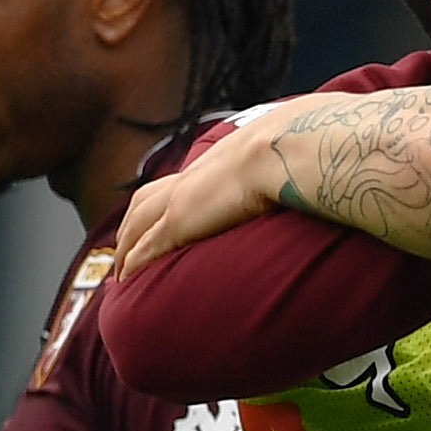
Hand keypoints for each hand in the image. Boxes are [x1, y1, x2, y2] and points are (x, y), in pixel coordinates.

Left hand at [112, 95, 313, 269]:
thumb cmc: (292, 154)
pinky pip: (146, 247)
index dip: (159, 202)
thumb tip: (310, 173)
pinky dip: (133, 262)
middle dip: (129, 225)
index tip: (155, 217)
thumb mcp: (283, 160)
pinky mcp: (178, 223)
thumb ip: (285, 169)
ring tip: (120, 271)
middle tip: (122, 246)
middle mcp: (189, 181)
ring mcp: (180, 201)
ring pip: (136, 226)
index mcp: (211, 167)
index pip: (174, 185)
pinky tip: (127, 278)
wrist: (282, 152)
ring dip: (124, 247)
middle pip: (143, 203)